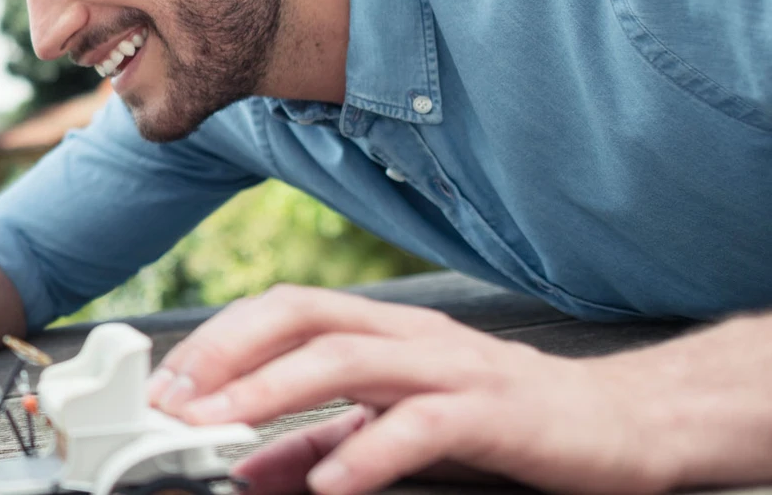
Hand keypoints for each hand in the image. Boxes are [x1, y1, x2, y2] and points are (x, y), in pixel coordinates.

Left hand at [147, 285, 675, 494]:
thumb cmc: (506, 420)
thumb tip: (247, 467)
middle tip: (174, 402)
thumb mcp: (397, 428)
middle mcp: (412, 336)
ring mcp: (454, 368)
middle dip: (229, 354)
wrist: (626, 424)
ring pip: (350, 357)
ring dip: (275, 391)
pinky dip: (369, 451)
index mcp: (384, 333)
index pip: (284, 312)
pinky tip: (330, 483)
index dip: (218, 340)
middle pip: (303, 318)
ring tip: (222, 428)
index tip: (164, 387)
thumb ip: (322, 443)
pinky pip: (423, 424)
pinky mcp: (496, 411)